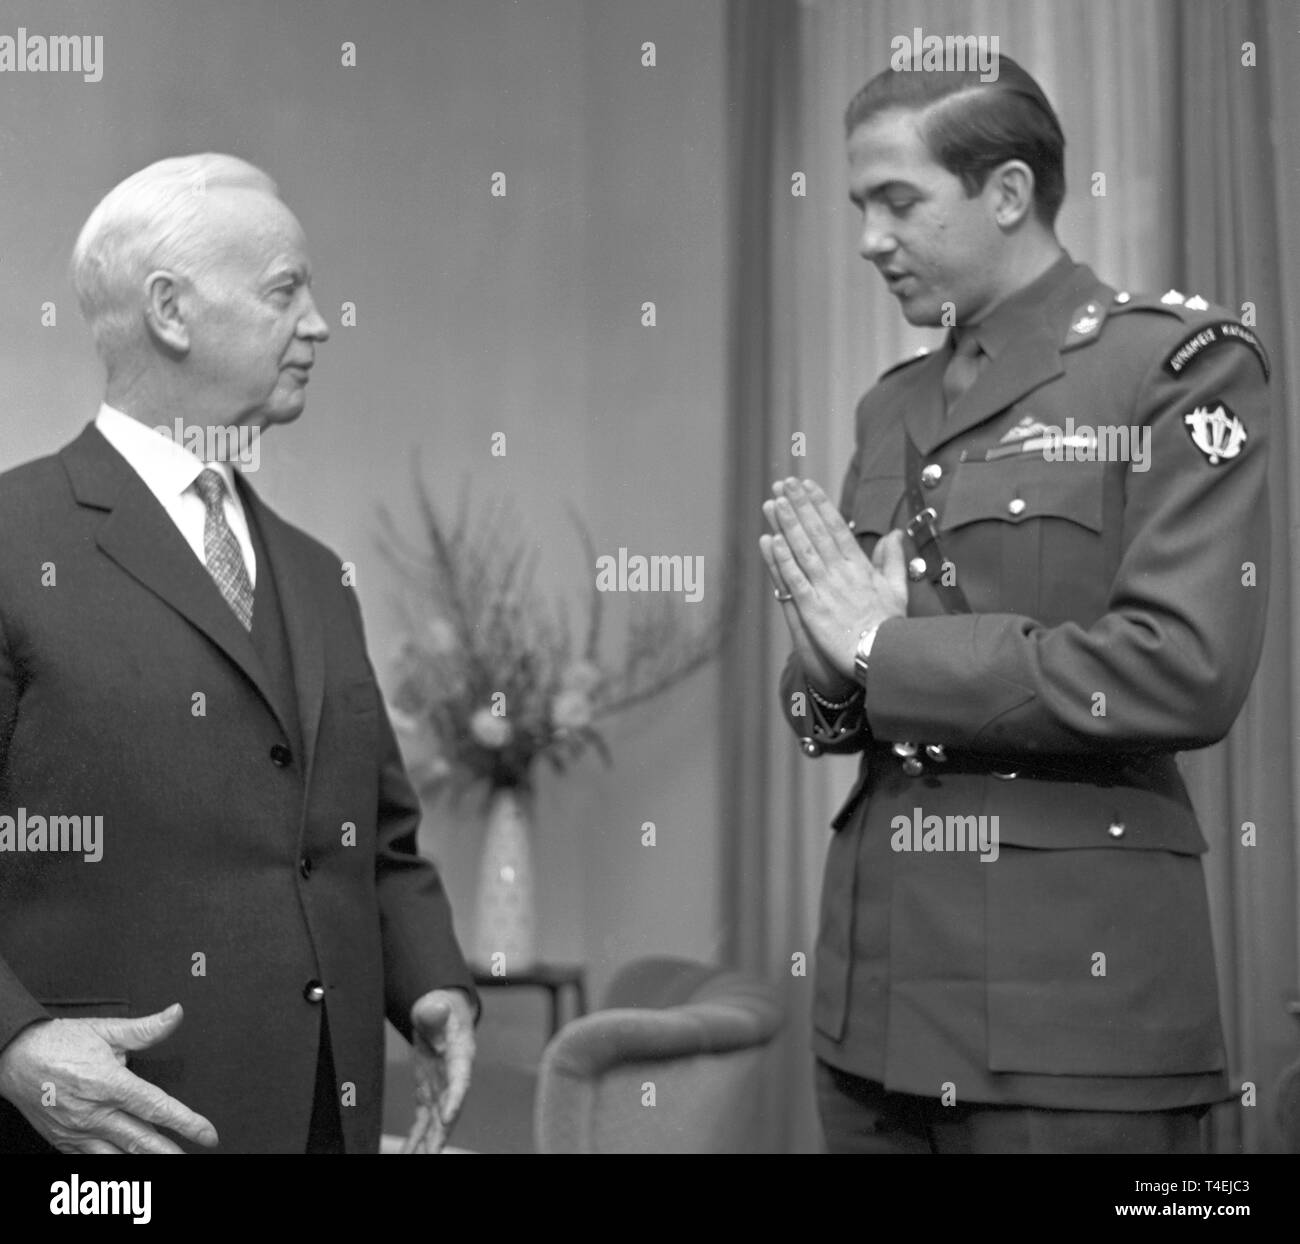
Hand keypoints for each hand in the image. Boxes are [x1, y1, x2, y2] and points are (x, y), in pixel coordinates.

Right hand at [0, 1003, 217, 1153]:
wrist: (14, 1057)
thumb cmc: (59, 1042)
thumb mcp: (106, 1029)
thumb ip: (145, 1029)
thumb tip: (176, 1014)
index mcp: (109, 1084)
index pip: (157, 1107)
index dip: (186, 1122)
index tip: (207, 1133)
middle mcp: (94, 1112)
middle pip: (141, 1139)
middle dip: (170, 1152)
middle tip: (194, 1158)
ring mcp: (77, 1131)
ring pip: (118, 1156)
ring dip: (145, 1163)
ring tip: (167, 1167)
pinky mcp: (64, 1141)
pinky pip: (93, 1160)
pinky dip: (114, 1166)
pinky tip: (128, 1166)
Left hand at [403, 988, 474, 1153]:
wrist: (438, 1016)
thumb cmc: (439, 1010)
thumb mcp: (435, 1007)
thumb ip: (434, 1013)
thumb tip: (435, 1008)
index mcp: (460, 1056)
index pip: (460, 1080)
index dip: (455, 1099)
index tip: (447, 1117)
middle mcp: (453, 1079)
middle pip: (450, 1110)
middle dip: (441, 1134)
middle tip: (431, 1152)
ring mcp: (440, 1090)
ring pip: (435, 1123)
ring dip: (428, 1143)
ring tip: (417, 1158)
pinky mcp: (427, 1096)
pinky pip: (421, 1123)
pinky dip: (415, 1140)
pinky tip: (407, 1154)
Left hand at [761, 477, 907, 679]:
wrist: (885, 656)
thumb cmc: (890, 626)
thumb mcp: (897, 589)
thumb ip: (892, 559)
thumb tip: (894, 533)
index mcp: (860, 566)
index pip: (837, 527)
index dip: (820, 504)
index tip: (808, 485)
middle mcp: (841, 573)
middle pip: (817, 532)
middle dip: (800, 505)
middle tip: (784, 483)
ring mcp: (826, 589)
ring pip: (803, 550)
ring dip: (788, 525)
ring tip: (774, 502)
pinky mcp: (813, 608)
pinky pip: (795, 580)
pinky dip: (783, 560)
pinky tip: (772, 541)